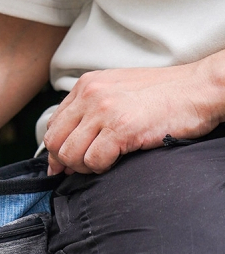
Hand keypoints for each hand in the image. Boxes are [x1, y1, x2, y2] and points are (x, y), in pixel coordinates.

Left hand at [44, 58, 224, 175]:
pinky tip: (115, 160)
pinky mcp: (121, 128)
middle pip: (55, 142)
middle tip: (84, 166)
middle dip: (66, 161)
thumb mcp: (117, 92)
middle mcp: (91, 95)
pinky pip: (93, 161)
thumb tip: (64, 148)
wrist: (201, 88)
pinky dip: (101, 168)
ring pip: (69, 155)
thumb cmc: (164, 94)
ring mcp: (105, 111)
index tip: (65, 162)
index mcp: (87, 85)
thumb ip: (89, 113)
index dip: (57, 149)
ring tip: (102, 162)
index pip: (52, 125)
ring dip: (83, 167)